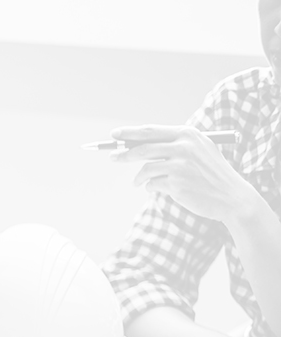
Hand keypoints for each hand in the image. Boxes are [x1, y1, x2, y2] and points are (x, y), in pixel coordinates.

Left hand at [110, 125, 262, 223]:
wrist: (232, 196)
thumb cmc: (210, 173)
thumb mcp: (198, 149)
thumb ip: (173, 144)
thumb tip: (136, 144)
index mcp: (188, 134)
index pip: (151, 131)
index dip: (129, 133)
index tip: (114, 135)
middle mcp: (184, 147)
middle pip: (142, 149)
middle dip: (123, 154)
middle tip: (112, 157)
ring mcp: (180, 166)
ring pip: (145, 169)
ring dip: (138, 177)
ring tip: (138, 182)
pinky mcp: (177, 184)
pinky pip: (152, 185)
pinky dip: (150, 187)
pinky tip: (158, 189)